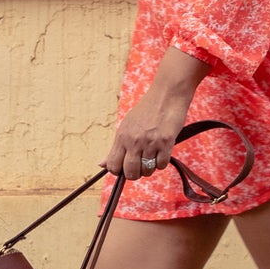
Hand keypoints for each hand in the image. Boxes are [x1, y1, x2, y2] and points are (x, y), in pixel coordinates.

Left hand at [106, 48, 209, 179]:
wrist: (167, 94)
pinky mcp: (165, 142)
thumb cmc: (147, 109)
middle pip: (130, 173)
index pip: (113, 166)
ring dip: (150, 167)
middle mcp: (134, 140)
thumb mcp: (127, 125)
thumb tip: (101, 164)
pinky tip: (162, 151)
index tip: (126, 167)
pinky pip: (162, 165)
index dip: (119, 171)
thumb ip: (116, 147)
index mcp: (122, 136)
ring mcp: (150, 142)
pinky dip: (162, 162)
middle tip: (140, 166)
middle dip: (135, 174)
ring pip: (147, 171)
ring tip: (153, 155)